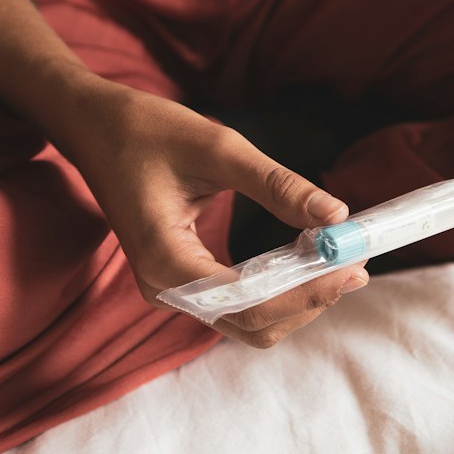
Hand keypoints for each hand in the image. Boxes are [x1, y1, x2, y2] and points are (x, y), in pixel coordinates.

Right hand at [59, 81, 369, 347]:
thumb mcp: (217, 146)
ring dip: (299, 299)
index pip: (250, 300)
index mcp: (166, 260)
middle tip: (357, 264)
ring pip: (251, 322)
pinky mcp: (185, 281)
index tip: (352, 265)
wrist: (96, 129)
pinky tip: (309, 259)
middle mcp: (166, 289)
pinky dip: (280, 290)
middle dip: (310, 300)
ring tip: (340, 260)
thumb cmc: (147, 131)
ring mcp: (174, 290)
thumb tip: (337, 215)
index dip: (307, 290)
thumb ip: (277, 185)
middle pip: (254, 324)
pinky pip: (240, 303)